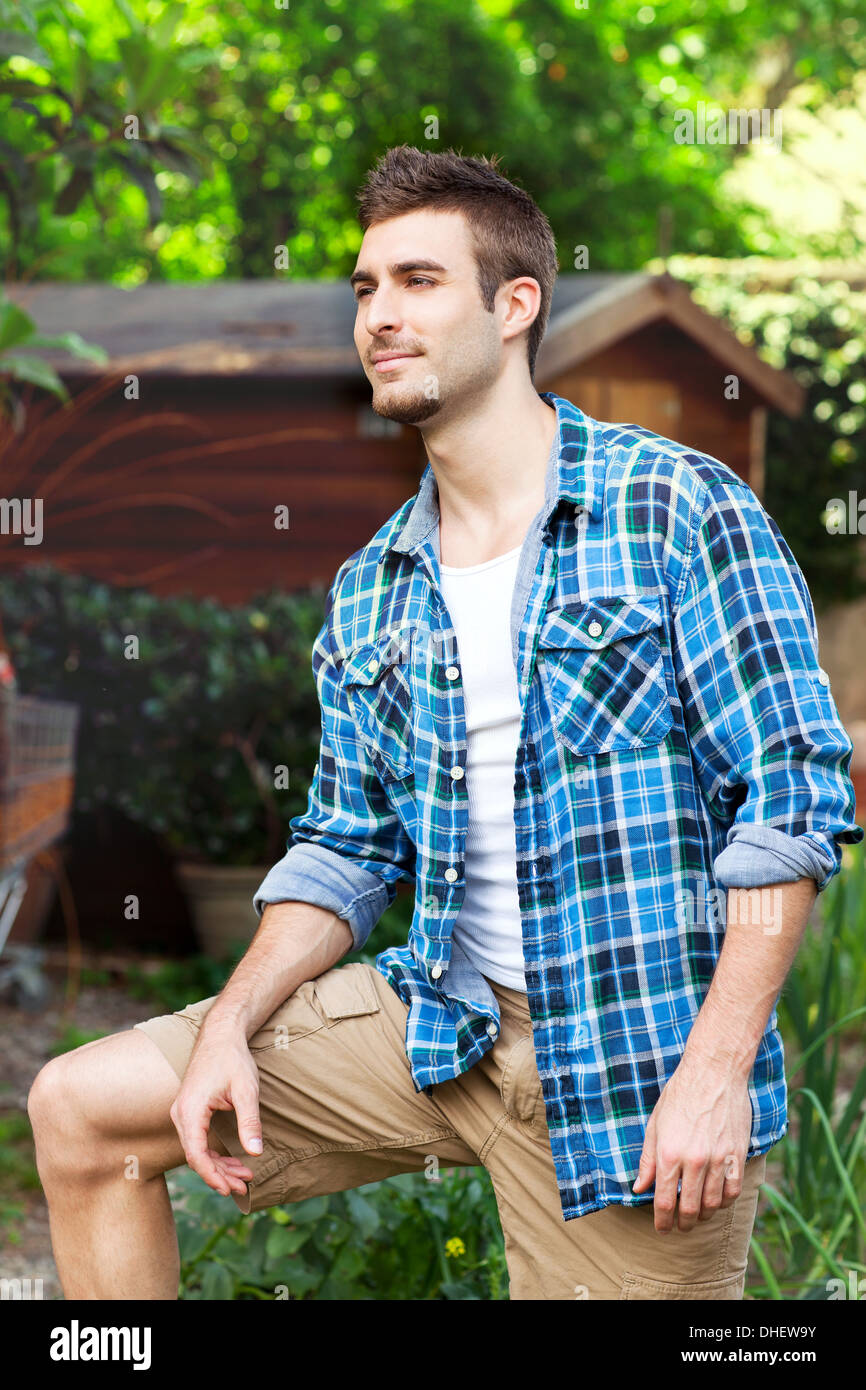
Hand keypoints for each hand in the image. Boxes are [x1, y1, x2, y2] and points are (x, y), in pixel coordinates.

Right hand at [169, 1021, 263, 1197]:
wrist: (221, 1035)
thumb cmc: (232, 1059)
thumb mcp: (246, 1090)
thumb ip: (249, 1121)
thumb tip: (255, 1153)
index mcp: (190, 1110)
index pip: (196, 1154)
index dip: (213, 1176)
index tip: (230, 1189)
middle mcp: (180, 1113)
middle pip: (196, 1156)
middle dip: (220, 1175)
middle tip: (244, 1187)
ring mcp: (183, 1112)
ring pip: (197, 1150)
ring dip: (219, 1166)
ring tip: (244, 1178)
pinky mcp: (190, 1111)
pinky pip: (199, 1140)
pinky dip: (215, 1153)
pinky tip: (233, 1161)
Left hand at [631, 1055, 752, 1232]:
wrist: (714, 1072)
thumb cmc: (680, 1094)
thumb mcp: (655, 1124)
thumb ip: (648, 1160)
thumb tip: (639, 1187)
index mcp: (669, 1153)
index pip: (664, 1201)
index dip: (661, 1221)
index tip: (661, 1229)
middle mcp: (694, 1160)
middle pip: (690, 1209)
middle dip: (683, 1224)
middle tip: (680, 1226)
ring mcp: (718, 1159)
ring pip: (713, 1204)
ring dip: (704, 1216)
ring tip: (697, 1216)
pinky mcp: (737, 1154)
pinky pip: (733, 1190)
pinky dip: (725, 1202)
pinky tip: (717, 1201)